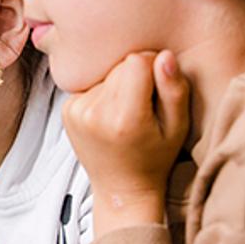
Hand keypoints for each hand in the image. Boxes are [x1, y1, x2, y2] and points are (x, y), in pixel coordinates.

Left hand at [62, 50, 190, 223]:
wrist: (121, 188)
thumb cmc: (155, 158)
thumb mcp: (178, 128)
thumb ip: (174, 90)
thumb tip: (164, 55)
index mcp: (125, 118)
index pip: (137, 61)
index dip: (153, 67)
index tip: (158, 88)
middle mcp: (95, 114)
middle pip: (120, 64)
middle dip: (135, 77)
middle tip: (143, 105)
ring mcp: (76, 111)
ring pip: (105, 72)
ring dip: (118, 85)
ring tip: (126, 113)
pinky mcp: (67, 110)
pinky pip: (90, 83)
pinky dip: (103, 93)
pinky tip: (111, 115)